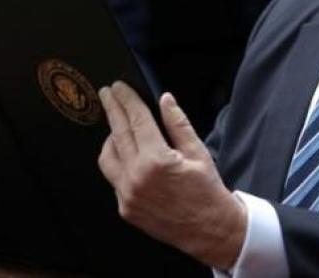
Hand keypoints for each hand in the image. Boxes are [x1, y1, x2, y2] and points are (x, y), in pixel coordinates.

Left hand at [98, 81, 246, 269]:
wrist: (211, 231)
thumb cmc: (208, 191)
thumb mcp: (198, 152)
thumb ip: (177, 123)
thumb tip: (165, 100)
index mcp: (156, 160)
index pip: (136, 120)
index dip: (127, 100)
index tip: (119, 87)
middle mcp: (137, 177)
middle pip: (117, 133)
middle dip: (112, 109)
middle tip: (107, 93)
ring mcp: (128, 195)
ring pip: (107, 157)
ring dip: (110, 137)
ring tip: (117, 125)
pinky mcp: (126, 208)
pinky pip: (114, 178)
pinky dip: (118, 162)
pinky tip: (127, 155)